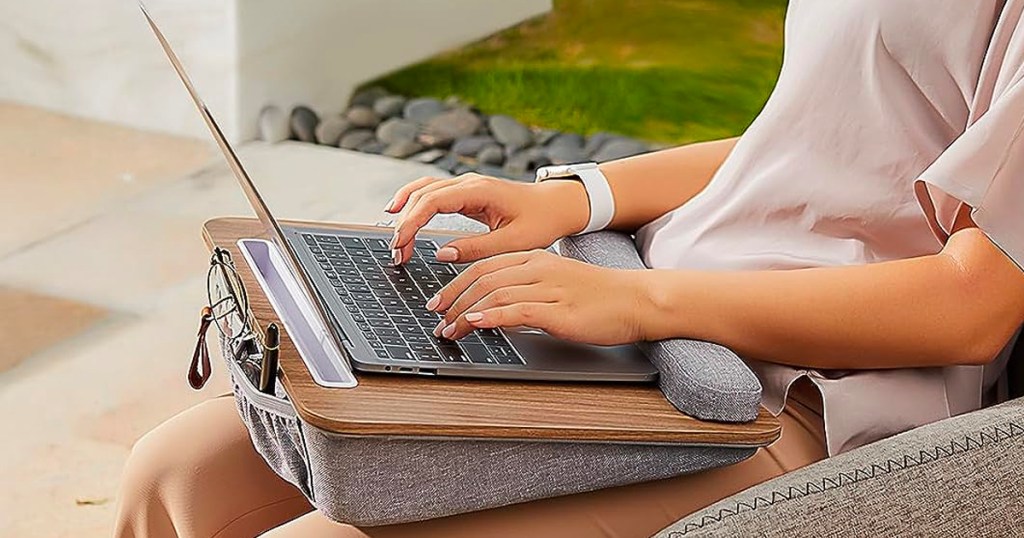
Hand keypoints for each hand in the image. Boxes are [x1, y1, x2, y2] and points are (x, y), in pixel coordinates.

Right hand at [385, 173, 588, 264]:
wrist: (559, 205)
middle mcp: (469, 183)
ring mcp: (466, 185)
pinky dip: (414, 202)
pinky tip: (401, 213)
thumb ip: (477, 248)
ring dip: (405, 211)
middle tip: (397, 254)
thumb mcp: (513, 242)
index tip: (400, 245)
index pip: (432, 201)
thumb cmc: (542, 221)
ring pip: (424, 190)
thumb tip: (441, 253)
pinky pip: (433, 192)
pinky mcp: (467, 192)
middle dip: (404, 223)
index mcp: (479, 190)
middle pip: (422, 195)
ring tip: (395, 239)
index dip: (411, 222)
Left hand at [425, 250, 652, 344]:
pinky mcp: (559, 309)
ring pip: (495, 294)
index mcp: (535, 260)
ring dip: (465, 312)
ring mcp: (548, 288)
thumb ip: (528, 291)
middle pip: (482, 278)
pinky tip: (477, 323)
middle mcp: (538, 269)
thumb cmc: (600, 297)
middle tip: (435, 316)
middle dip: (453, 298)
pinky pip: (518, 309)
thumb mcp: (557, 285)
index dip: (456, 283)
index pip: (485, 266)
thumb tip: (498, 308)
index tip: (439, 301)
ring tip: (450, 329)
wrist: (637, 300)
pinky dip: (492, 316)